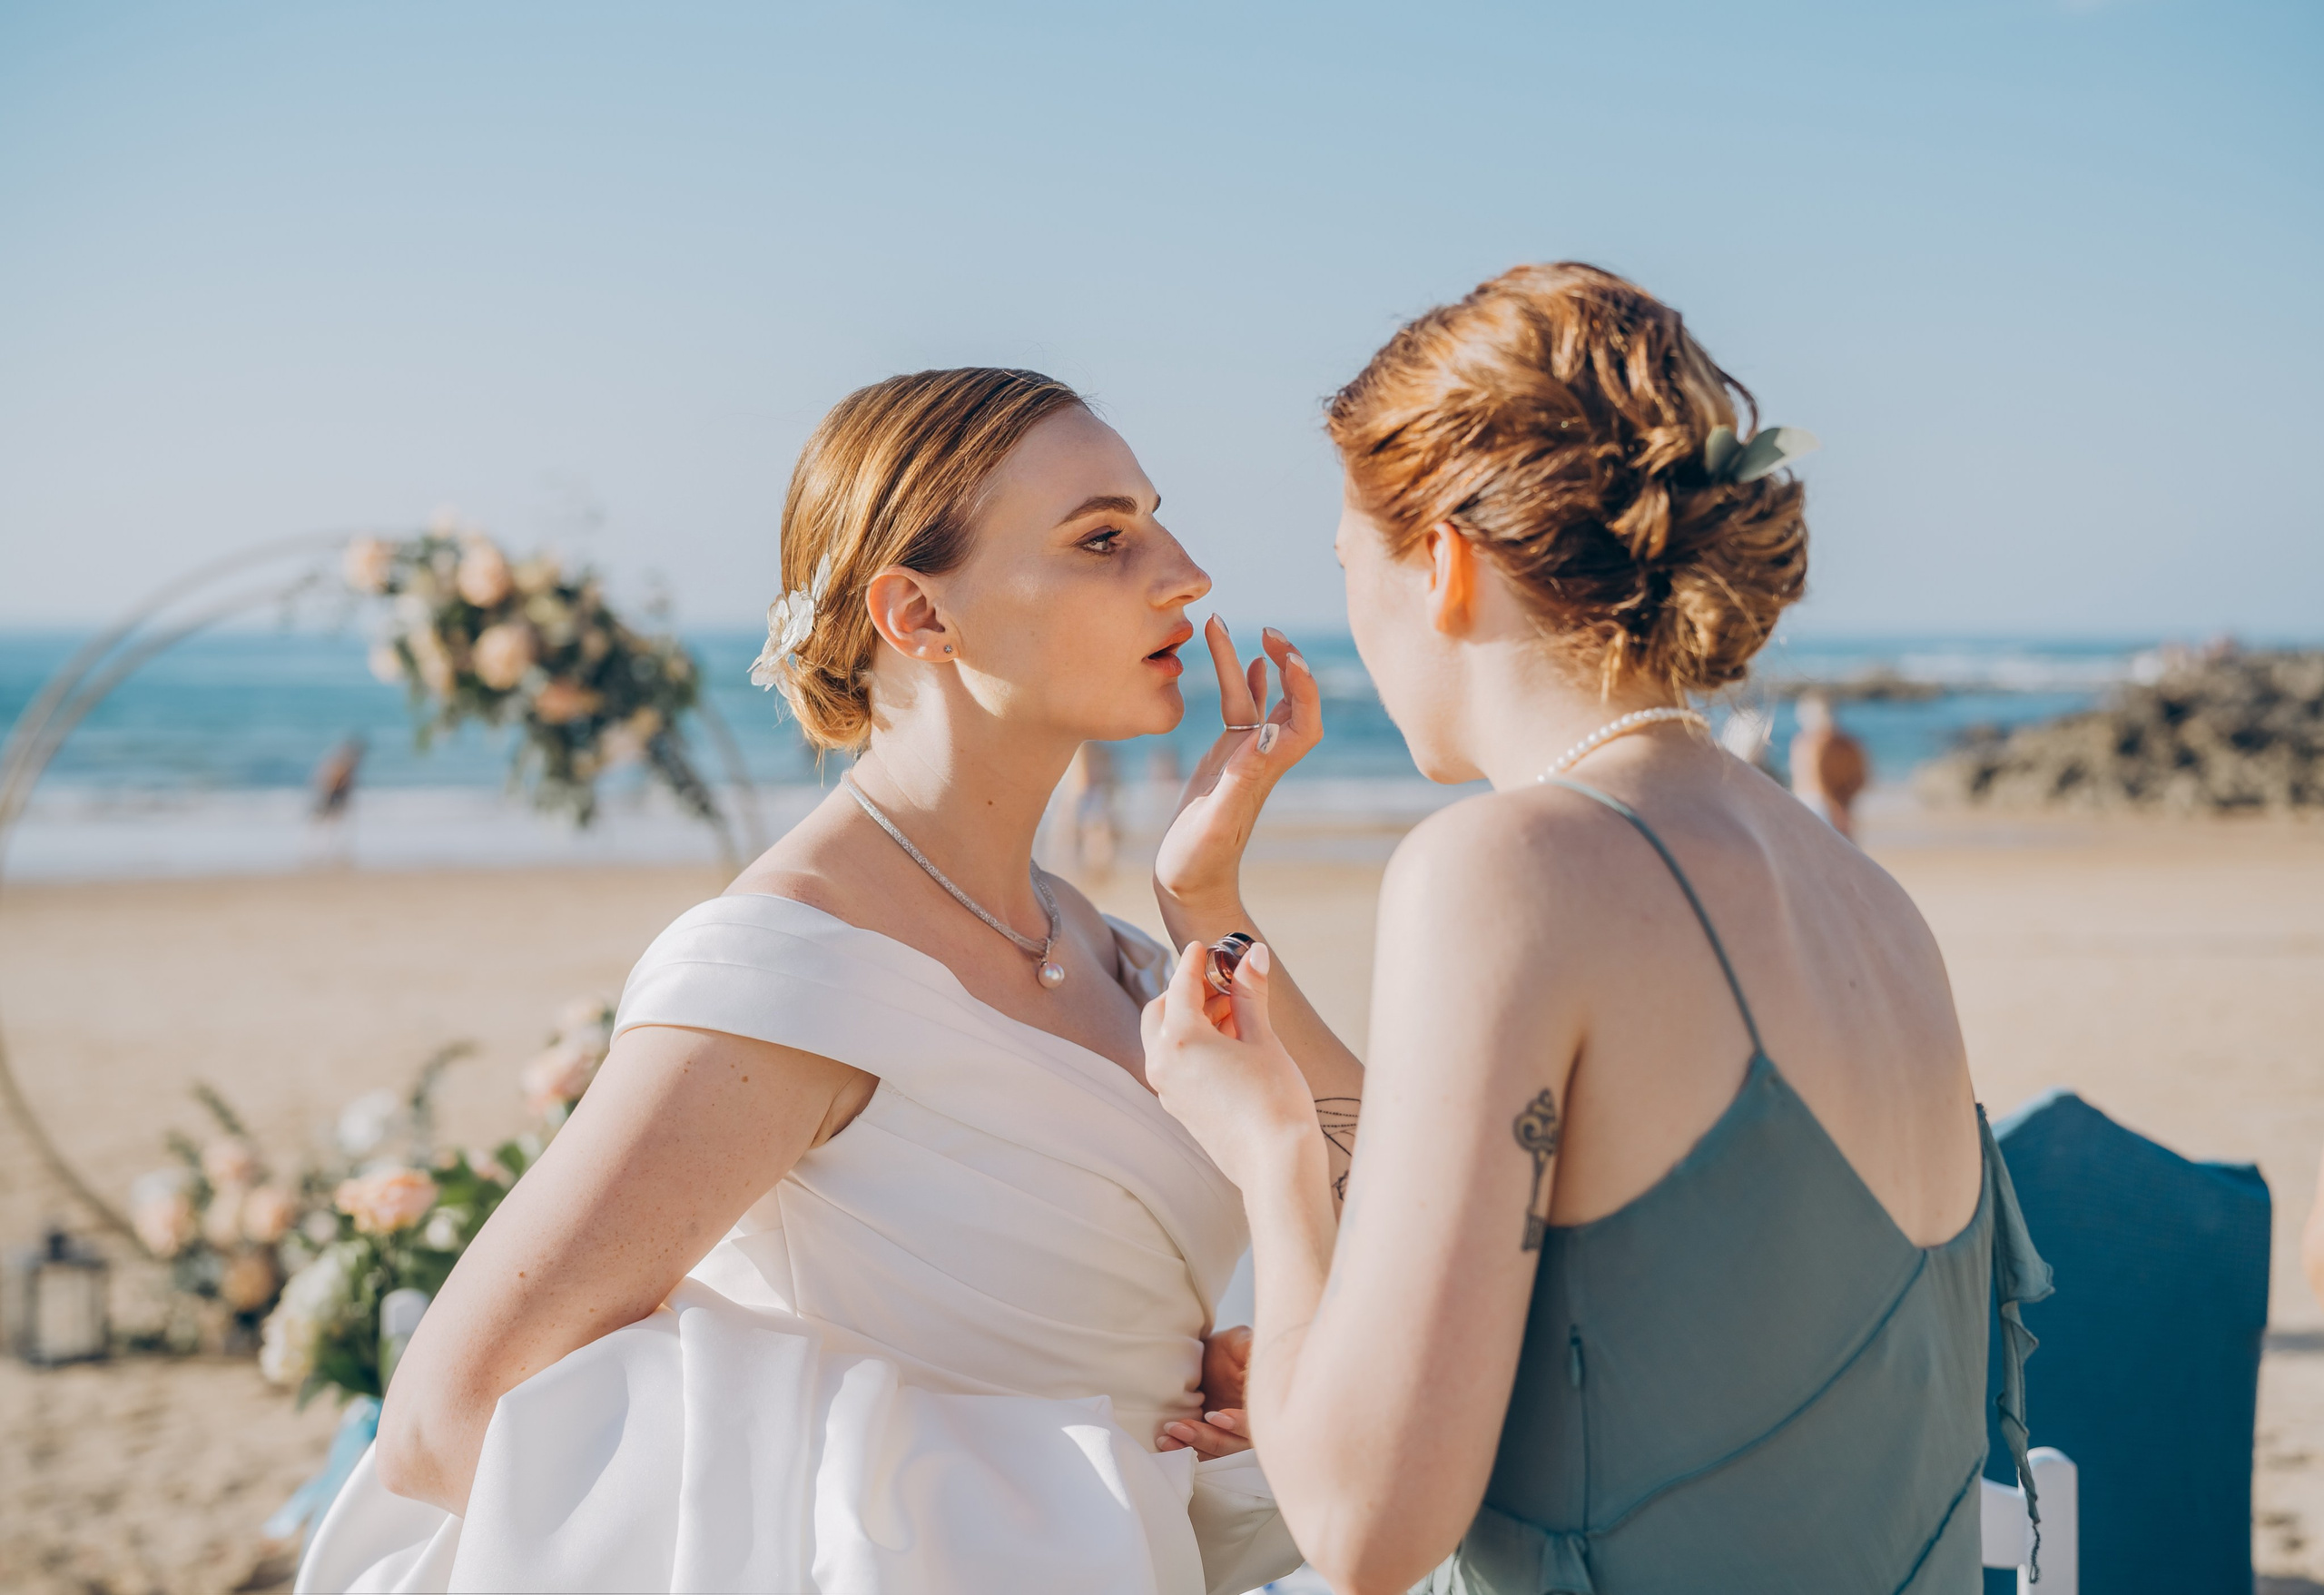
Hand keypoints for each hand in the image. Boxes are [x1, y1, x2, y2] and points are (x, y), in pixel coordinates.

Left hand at [1142, 934, 1317, 1192]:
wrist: (1275, 1163)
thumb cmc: (1273, 1101)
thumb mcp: (1264, 1039)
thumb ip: (1252, 994)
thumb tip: (1255, 955)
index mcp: (1180, 1040)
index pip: (1181, 986)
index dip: (1194, 961)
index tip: (1203, 947)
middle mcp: (1162, 1064)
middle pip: (1162, 1010)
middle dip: (1188, 991)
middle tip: (1223, 982)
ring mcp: (1167, 1089)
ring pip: (1164, 1038)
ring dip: (1191, 1018)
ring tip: (1233, 1011)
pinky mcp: (1178, 1107)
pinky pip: (1174, 1063)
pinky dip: (1192, 1044)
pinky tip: (1229, 1042)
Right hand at [1152, 618, 1320, 925]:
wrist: (1189, 883)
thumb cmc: (1199, 861)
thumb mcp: (1216, 820)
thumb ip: (1240, 778)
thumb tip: (1263, 732)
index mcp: (1266, 769)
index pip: (1303, 719)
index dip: (1303, 685)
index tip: (1284, 656)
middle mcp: (1263, 759)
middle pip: (1290, 701)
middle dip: (1285, 661)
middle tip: (1267, 630)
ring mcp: (1246, 757)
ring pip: (1258, 700)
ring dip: (1252, 663)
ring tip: (1229, 627)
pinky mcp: (1227, 759)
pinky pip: (1242, 712)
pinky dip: (1247, 683)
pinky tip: (1248, 663)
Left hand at [1159, 1325, 1254, 1455]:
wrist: (1207, 1356)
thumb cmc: (1230, 1348)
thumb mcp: (1241, 1342)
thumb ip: (1250, 1349)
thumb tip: (1255, 1358)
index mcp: (1264, 1404)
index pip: (1258, 1423)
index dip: (1240, 1425)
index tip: (1216, 1416)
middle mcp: (1252, 1426)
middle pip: (1236, 1445)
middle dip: (1210, 1439)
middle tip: (1182, 1427)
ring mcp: (1232, 1437)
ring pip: (1218, 1452)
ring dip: (1193, 1447)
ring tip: (1168, 1435)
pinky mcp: (1213, 1440)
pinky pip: (1203, 1453)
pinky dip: (1184, 1450)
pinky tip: (1166, 1442)